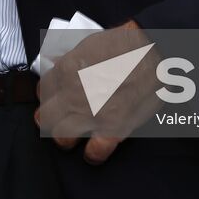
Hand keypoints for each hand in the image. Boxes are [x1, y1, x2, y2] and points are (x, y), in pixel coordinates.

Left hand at [36, 20, 159, 164]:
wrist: (156, 50)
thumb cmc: (125, 44)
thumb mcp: (89, 43)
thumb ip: (69, 59)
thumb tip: (55, 65)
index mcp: (66, 70)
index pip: (42, 90)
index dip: (47, 96)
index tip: (54, 98)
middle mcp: (73, 94)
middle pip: (44, 118)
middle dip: (48, 119)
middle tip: (57, 119)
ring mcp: (92, 114)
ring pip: (61, 138)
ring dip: (65, 138)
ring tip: (72, 135)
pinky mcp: (113, 128)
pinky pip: (94, 153)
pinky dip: (93, 154)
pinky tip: (93, 150)